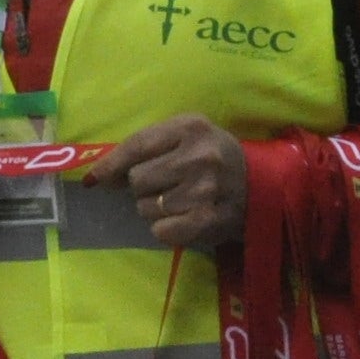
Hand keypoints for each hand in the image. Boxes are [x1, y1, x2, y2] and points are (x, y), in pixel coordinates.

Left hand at [103, 115, 249, 252]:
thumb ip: (145, 148)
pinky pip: (160, 230)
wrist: (265, 186)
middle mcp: (199, 156)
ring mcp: (204, 189)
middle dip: (143, 187)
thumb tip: (98, 176)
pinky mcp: (207, 220)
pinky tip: (184, 219)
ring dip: (154, 208)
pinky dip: (165, 228)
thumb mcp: (187, 138)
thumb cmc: (215, 159)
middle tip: (165, 185)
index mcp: (191, 128)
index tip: (94, 179)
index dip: (110, 164)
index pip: (136, 145)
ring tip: (180, 201)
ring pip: (145, 207)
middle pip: (137, 179)